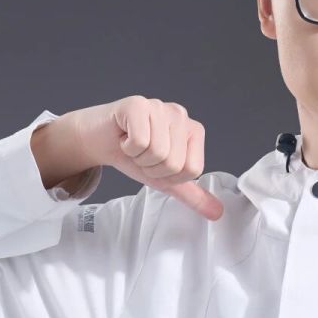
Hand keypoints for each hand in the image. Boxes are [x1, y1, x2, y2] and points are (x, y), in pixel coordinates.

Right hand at [69, 96, 223, 219]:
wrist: (100, 140)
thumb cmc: (134, 155)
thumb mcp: (166, 180)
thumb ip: (192, 195)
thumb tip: (217, 213)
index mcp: (193, 131)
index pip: (192, 170)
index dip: (169, 176)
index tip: (156, 163)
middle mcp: (180, 115)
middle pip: (174, 163)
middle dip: (151, 168)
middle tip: (142, 155)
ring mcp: (159, 107)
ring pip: (157, 153)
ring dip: (138, 158)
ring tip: (133, 146)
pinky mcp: (137, 104)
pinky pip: (139, 142)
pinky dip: (127, 148)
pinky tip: (124, 137)